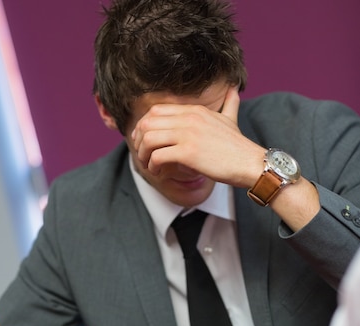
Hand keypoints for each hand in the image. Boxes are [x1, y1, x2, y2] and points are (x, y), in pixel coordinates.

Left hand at [131, 86, 263, 184]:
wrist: (251, 163)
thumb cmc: (239, 147)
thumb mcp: (231, 119)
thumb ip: (229, 104)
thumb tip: (233, 89)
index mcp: (194, 111)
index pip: (156, 111)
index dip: (143, 127)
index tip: (144, 142)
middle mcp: (189, 119)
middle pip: (147, 122)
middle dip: (138, 141)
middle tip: (142, 155)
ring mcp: (188, 135)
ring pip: (148, 139)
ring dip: (143, 155)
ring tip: (149, 166)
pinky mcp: (189, 153)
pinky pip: (158, 156)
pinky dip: (153, 166)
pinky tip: (158, 172)